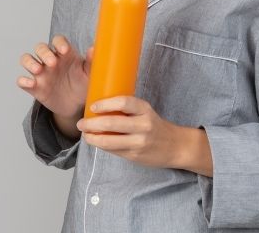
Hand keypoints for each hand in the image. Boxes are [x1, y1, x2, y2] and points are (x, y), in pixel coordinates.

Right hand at [17, 35, 91, 118]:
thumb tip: (93, 49)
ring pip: (26, 59)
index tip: (64, 50)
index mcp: (64, 54)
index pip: (57, 41)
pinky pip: (22, 80)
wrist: (76, 106)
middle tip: (52, 63)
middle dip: (44, 53)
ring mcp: (40, 73)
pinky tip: (30, 84)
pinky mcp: (34, 87)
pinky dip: (23, 81)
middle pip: (40, 48)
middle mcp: (50, 60)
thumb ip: (91, 62)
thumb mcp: (89, 75)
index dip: (59, 43)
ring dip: (30, 62)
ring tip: (38, 70)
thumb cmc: (82, 85)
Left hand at [77, 96, 212, 175]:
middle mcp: (143, 125)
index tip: (92, 106)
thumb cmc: (156, 126)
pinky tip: (96, 142)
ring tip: (85, 135)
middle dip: (91, 124)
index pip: (123, 102)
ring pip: (109, 141)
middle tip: (81, 123)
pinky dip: (101, 146)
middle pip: (112, 123)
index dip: (105, 104)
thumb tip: (98, 108)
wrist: (176, 146)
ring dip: (92, 138)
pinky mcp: (135, 155)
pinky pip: (113, 150)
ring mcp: (139, 142)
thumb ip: (126, 111)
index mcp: (145, 110)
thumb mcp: (145, 112)